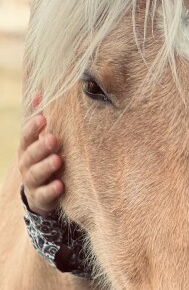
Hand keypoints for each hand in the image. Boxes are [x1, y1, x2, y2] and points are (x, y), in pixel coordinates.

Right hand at [18, 95, 63, 215]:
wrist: (40, 191)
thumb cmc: (42, 157)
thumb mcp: (39, 138)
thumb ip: (39, 118)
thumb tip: (41, 91)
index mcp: (27, 147)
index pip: (26, 135)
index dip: (33, 127)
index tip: (43, 118)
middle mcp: (26, 164)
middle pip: (30, 154)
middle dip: (41, 146)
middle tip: (54, 139)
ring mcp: (32, 182)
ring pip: (36, 174)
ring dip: (46, 166)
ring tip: (58, 160)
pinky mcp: (40, 198)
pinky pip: (44, 195)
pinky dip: (51, 190)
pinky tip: (60, 185)